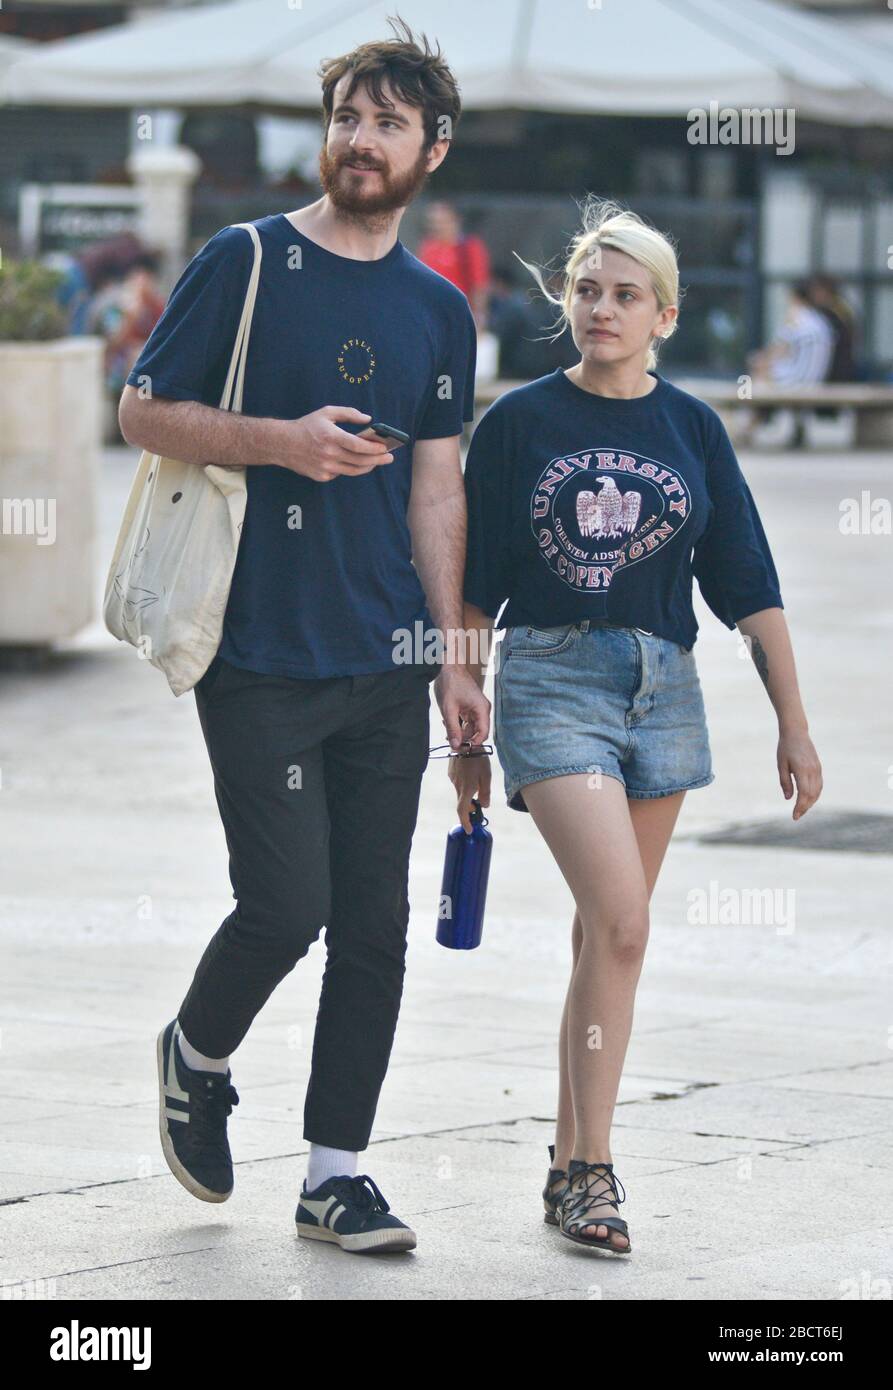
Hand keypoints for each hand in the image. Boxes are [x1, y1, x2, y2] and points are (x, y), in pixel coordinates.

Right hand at [278, 407, 394, 480]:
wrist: (282, 444)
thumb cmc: (307, 426)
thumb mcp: (326, 413)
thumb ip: (348, 413)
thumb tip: (368, 419)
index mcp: (331, 436)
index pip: (358, 445)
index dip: (374, 448)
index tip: (385, 447)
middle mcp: (329, 454)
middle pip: (360, 461)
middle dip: (378, 460)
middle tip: (389, 457)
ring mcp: (325, 468)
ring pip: (354, 471)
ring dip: (368, 467)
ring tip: (377, 462)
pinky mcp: (321, 476)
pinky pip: (341, 473)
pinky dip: (350, 468)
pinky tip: (354, 462)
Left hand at [434, 667, 489, 750]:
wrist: (448, 666)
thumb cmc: (451, 682)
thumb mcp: (449, 709)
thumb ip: (452, 728)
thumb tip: (455, 745)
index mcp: (482, 709)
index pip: (483, 733)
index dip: (473, 744)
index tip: (462, 749)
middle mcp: (482, 709)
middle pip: (477, 732)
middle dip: (464, 738)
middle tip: (450, 741)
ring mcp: (476, 707)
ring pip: (470, 727)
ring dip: (459, 731)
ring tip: (447, 730)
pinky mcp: (470, 706)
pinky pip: (467, 720)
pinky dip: (458, 724)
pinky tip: (448, 722)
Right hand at [449, 751, 490, 833]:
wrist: (465, 741)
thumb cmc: (479, 758)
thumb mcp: (487, 776)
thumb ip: (485, 792)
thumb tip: (484, 805)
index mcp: (467, 789)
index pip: (462, 811)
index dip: (465, 822)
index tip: (469, 830)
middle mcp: (457, 786)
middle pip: (462, 802)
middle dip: (469, 808)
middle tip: (478, 807)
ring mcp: (452, 779)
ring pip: (460, 792)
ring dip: (467, 794)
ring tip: (477, 786)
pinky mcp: (451, 773)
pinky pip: (457, 783)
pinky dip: (464, 785)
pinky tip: (470, 775)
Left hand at [777, 728, 821, 819]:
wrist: (796, 733)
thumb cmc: (785, 748)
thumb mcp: (781, 765)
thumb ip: (785, 782)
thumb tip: (788, 799)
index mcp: (802, 770)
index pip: (804, 794)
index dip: (800, 807)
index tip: (794, 816)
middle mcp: (813, 770)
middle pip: (812, 795)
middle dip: (805, 807)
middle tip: (796, 816)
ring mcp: (818, 769)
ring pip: (818, 791)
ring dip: (811, 802)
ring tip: (801, 809)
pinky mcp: (819, 768)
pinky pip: (819, 785)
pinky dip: (815, 794)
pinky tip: (808, 799)